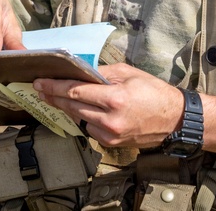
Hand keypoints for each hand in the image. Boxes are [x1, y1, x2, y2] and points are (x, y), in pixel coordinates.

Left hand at [33, 63, 183, 148]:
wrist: (174, 120)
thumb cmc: (154, 92)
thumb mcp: (129, 73)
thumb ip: (103, 72)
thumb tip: (80, 71)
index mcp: (115, 98)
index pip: (75, 91)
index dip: (54, 87)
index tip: (40, 82)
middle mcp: (110, 119)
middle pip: (72, 107)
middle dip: (54, 96)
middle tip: (41, 88)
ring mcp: (110, 134)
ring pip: (78, 119)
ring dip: (66, 108)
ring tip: (56, 97)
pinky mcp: (112, 143)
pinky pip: (89, 129)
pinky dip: (84, 118)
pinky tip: (84, 110)